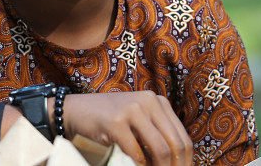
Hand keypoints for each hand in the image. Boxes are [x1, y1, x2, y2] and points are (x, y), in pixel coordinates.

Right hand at [63, 91, 192, 165]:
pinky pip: (137, 154)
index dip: (186, 163)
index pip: (183, 138)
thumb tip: (180, 162)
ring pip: (161, 150)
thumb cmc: (108, 120)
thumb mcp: (138, 120)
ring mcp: (131, 110)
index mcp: (157, 101)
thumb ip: (157, 133)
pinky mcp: (115, 122)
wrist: (74, 111)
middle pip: (176, 145)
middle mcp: (147, 101)